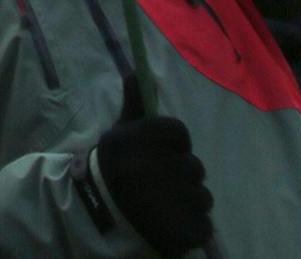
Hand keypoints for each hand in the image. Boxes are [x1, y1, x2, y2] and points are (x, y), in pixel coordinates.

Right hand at [93, 86, 213, 256]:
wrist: (97, 211)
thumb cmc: (113, 166)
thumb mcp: (119, 132)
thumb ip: (134, 104)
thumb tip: (136, 70)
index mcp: (147, 140)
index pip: (180, 133)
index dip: (172, 144)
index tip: (156, 154)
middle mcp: (163, 167)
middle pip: (194, 166)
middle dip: (180, 175)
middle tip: (156, 183)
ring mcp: (176, 200)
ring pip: (202, 196)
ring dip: (188, 201)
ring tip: (163, 206)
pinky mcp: (185, 229)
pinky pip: (204, 224)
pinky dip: (192, 226)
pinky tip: (171, 223)